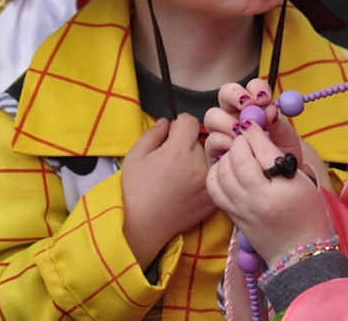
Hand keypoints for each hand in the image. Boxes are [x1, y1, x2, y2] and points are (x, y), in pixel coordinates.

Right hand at [122, 114, 215, 269]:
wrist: (142, 226)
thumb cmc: (134, 189)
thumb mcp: (135, 155)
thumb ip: (153, 133)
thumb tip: (168, 122)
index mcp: (178, 151)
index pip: (190, 121)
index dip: (178, 125)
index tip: (170, 136)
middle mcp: (198, 165)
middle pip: (199, 140)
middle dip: (187, 144)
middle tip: (172, 160)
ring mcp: (208, 183)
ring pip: (208, 158)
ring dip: (198, 160)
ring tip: (180, 175)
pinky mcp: (213, 199)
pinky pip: (212, 176)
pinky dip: (204, 177)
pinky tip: (189, 187)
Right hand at [205, 79, 303, 163]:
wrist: (278, 182)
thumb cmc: (282, 156)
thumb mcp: (286, 139)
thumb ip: (279, 124)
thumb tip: (270, 110)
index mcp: (254, 106)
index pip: (251, 87)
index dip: (255, 88)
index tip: (264, 99)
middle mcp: (235, 114)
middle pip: (225, 93)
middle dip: (235, 96)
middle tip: (247, 106)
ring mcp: (221, 131)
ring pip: (213, 116)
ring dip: (227, 122)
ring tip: (241, 135)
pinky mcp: (214, 151)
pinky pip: (211, 141)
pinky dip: (224, 144)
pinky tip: (235, 152)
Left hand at [207, 124, 332, 263]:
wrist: (298, 253)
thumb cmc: (307, 213)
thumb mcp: (302, 182)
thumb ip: (279, 159)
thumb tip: (257, 135)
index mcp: (280, 189)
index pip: (261, 149)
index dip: (254, 132)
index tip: (253, 124)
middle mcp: (256, 199)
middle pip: (238, 158)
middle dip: (239, 141)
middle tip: (246, 138)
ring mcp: (241, 209)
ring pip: (221, 171)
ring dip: (227, 156)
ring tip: (237, 154)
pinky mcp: (232, 216)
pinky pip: (214, 189)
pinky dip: (216, 173)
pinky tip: (226, 170)